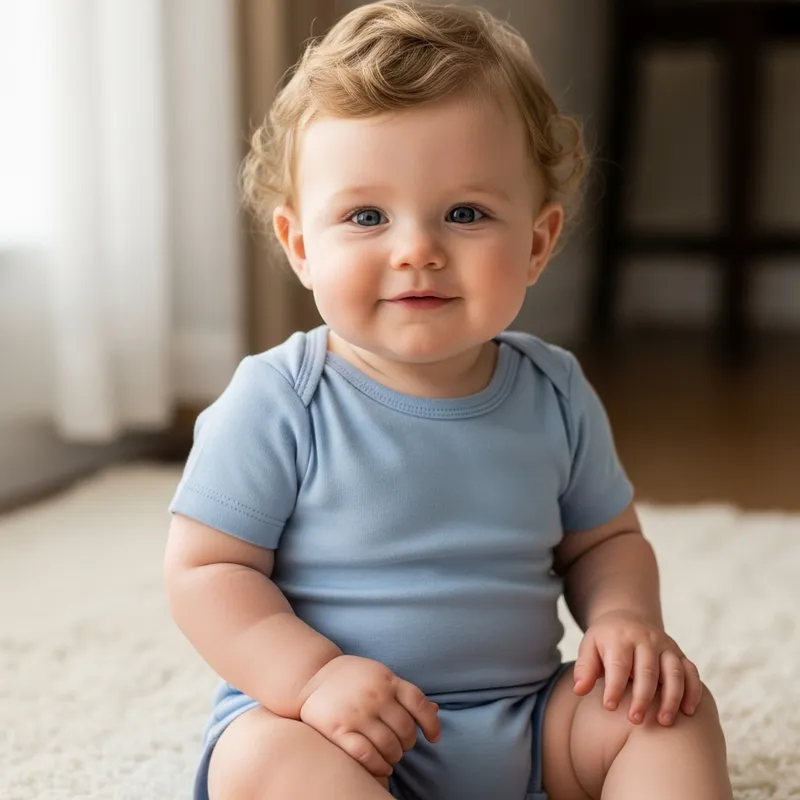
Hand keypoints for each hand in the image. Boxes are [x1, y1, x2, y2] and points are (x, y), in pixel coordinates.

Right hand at [298, 655, 440, 777]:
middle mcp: (375, 696)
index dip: (431, 724)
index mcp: (387, 680)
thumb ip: (404, 693)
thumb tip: (435, 710)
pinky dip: (379, 765)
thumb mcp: (381, 676)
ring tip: (392, 756)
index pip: (419, 703)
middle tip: (403, 746)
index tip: (433, 738)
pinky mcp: (339, 730)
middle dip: (408, 743)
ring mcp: (357, 713)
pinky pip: (366, 755)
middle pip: (405, 729)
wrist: (311, 675)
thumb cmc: (352, 677)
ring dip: (395, 756)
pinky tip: (382, 766)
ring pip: (389, 745)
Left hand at [573, 610, 702, 726]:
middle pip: (648, 670)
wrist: (627, 618)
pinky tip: (688, 711)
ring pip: (673, 672)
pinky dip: (693, 691)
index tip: (609, 706)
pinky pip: (691, 672)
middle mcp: (646, 640)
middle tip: (635, 719)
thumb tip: (579, 690)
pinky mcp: (679, 654)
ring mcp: (666, 646)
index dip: (615, 686)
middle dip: (643, 697)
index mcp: (620, 638)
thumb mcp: (589, 647)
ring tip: (663, 721)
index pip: (618, 664)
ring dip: (671, 698)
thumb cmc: (605, 641)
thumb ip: (584, 668)